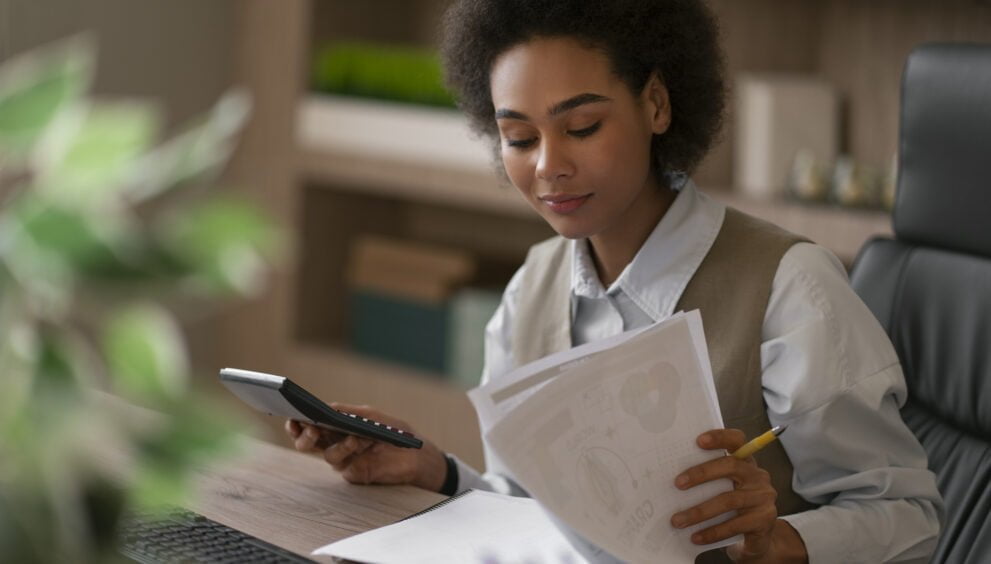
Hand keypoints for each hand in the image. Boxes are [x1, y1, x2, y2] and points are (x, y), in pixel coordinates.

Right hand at [284, 403, 448, 491]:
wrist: (417, 454)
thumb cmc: (393, 430)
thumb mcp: (372, 415)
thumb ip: (349, 412)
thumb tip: (328, 408)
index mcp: (335, 427)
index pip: (308, 425)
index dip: (297, 424)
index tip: (293, 418)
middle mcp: (335, 444)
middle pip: (309, 443)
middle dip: (306, 437)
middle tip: (311, 429)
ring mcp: (344, 460)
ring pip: (328, 455)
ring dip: (339, 444)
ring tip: (353, 437)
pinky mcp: (355, 474)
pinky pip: (346, 466)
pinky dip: (351, 454)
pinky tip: (359, 443)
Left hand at [670, 429, 806, 562]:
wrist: (758, 538)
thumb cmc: (732, 508)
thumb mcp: (723, 488)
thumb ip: (708, 479)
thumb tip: (671, 477)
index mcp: (745, 462)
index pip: (737, 440)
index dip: (720, 437)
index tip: (698, 440)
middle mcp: (758, 476)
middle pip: (731, 466)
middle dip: (701, 474)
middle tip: (677, 484)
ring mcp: (763, 498)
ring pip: (729, 500)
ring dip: (700, 511)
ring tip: (678, 521)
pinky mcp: (764, 520)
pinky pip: (735, 525)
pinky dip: (712, 532)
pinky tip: (695, 537)